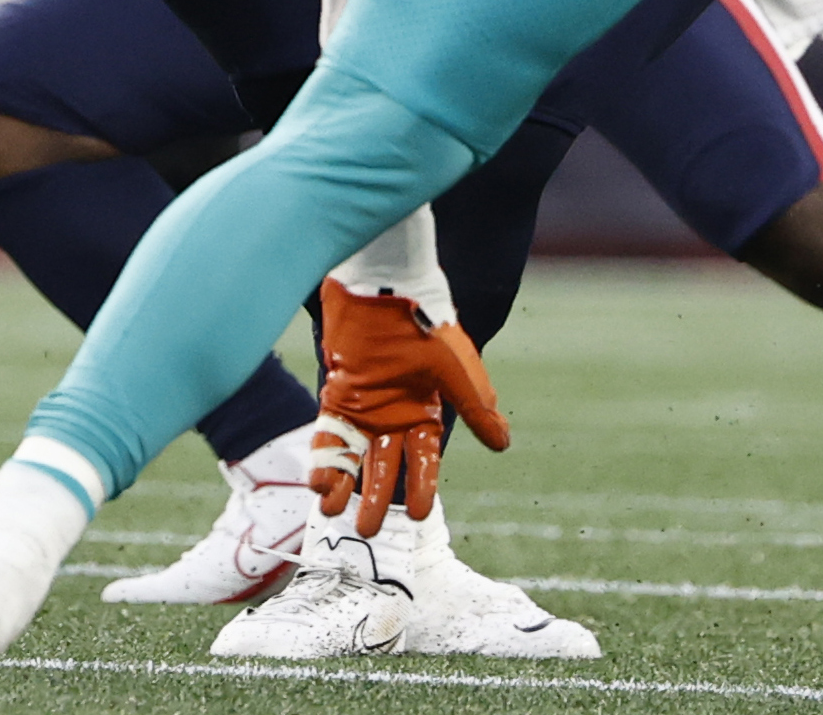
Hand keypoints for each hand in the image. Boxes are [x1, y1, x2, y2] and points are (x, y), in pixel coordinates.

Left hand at [308, 278, 511, 533]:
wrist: (385, 290)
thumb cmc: (426, 327)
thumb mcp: (457, 371)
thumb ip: (477, 407)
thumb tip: (503, 444)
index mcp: (426, 412)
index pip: (425, 460)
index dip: (422, 487)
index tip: (419, 518)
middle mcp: (393, 415)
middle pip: (385, 466)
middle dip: (376, 498)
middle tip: (367, 532)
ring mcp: (363, 406)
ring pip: (353, 457)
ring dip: (344, 485)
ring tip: (331, 516)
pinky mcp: (337, 394)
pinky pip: (329, 434)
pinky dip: (324, 458)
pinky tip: (318, 483)